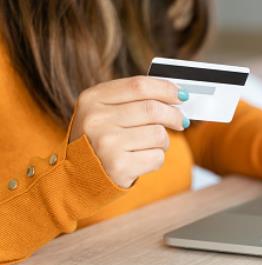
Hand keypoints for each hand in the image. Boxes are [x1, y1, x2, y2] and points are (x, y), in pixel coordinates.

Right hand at [70, 76, 187, 187]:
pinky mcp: (118, 167)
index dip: (166, 88)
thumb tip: (178, 95)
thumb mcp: (105, 112)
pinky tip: (141, 160)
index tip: (181, 95)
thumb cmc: (99, 140)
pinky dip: (156, 159)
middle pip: (153, 109)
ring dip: (163, 141)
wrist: (76, 178)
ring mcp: (106, 144)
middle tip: (180, 121)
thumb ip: (135, 99)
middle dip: (174, 115)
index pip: (139, 86)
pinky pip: (157, 157)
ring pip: (158, 134)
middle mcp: (96, 120)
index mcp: (92, 99)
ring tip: (150, 145)